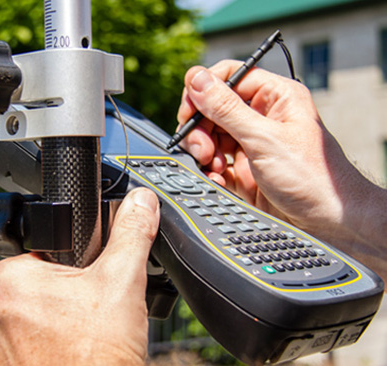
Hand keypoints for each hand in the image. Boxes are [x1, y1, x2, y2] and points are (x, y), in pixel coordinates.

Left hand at [0, 188, 159, 365]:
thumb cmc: (96, 360)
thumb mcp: (122, 285)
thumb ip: (131, 236)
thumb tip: (141, 203)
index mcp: (7, 279)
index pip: (42, 254)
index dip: (73, 267)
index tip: (88, 286)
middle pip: (37, 290)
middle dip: (65, 300)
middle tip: (90, 319)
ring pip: (30, 322)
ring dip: (53, 328)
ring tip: (79, 342)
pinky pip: (20, 352)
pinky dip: (41, 354)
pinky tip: (66, 359)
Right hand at [177, 61, 385, 264]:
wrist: (328, 223)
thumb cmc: (312, 177)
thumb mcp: (264, 139)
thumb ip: (227, 109)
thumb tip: (197, 79)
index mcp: (274, 97)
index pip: (229, 77)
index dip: (204, 90)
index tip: (189, 110)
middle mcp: (261, 117)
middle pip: (213, 109)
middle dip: (201, 128)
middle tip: (201, 148)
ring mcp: (251, 144)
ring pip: (210, 136)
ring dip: (204, 152)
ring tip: (212, 167)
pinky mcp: (243, 170)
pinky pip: (214, 163)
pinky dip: (210, 171)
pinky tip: (218, 180)